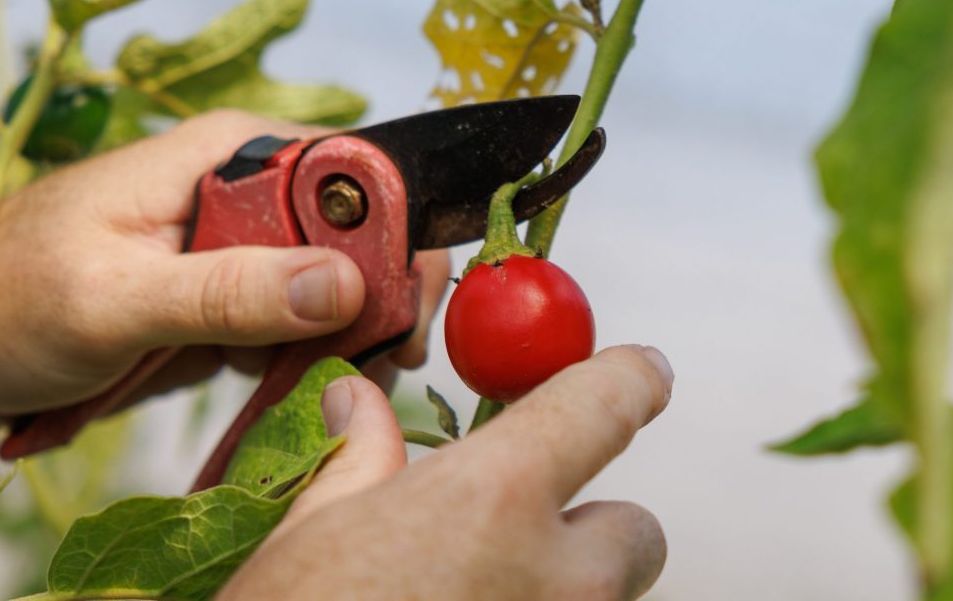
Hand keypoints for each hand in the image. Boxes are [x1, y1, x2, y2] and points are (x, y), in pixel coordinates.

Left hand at [0, 110, 450, 417]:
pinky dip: (306, 358)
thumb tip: (342, 284)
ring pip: (335, 282)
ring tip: (336, 387)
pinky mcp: (233, 292)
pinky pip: (298, 320)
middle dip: (375, 299)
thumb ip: (226, 292)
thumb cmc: (12, 296)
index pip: (347, 175)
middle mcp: (246, 189)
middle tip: (377, 366)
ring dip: (345, 338)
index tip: (398, 313)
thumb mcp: (116, 300)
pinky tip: (294, 388)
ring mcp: (242, 244)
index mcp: (226, 155)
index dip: (386, 238)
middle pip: (354, 232)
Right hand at [220, 345, 673, 600]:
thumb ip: (361, 460)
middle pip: (632, 529)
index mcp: (492, 500)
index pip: (602, 406)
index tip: (641, 374)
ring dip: (560, 591)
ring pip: (607, 597)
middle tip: (508, 541)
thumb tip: (359, 405)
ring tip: (472, 598)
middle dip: (583, 528)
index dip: (628, 379)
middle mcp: (558, 578)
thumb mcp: (311, 536)